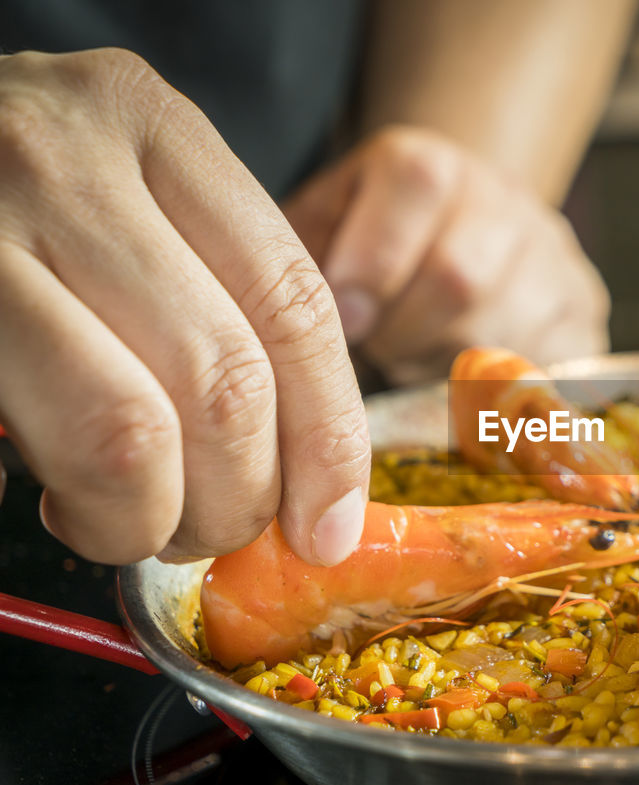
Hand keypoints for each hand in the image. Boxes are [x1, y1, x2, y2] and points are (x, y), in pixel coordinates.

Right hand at [0, 49, 369, 565]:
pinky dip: (79, 503)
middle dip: (240, 497)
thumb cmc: (7, 187)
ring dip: (153, 517)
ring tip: (137, 523)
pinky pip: (30, 444)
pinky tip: (66, 499)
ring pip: (129, 429)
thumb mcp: (124, 191)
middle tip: (214, 529)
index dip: (328, 438)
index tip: (329, 524)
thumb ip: (214, 292)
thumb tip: (311, 480)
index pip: (292, 303)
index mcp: (151, 124)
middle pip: (224, 379)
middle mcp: (62, 159)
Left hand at [283, 126, 609, 386]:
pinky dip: (495, 397)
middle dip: (405, 333)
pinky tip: (464, 389)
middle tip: (380, 353)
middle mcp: (506, 200)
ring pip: (506, 331)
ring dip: (446, 369)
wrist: (455, 238)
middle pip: (461, 274)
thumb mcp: (319, 234)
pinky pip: (546, 371)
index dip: (374, 261)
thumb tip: (285, 331)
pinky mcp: (584, 316)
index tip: (343, 323)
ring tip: (418, 367)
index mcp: (433, 165)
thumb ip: (292, 261)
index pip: (418, 184)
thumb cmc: (362, 252)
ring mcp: (556, 260)